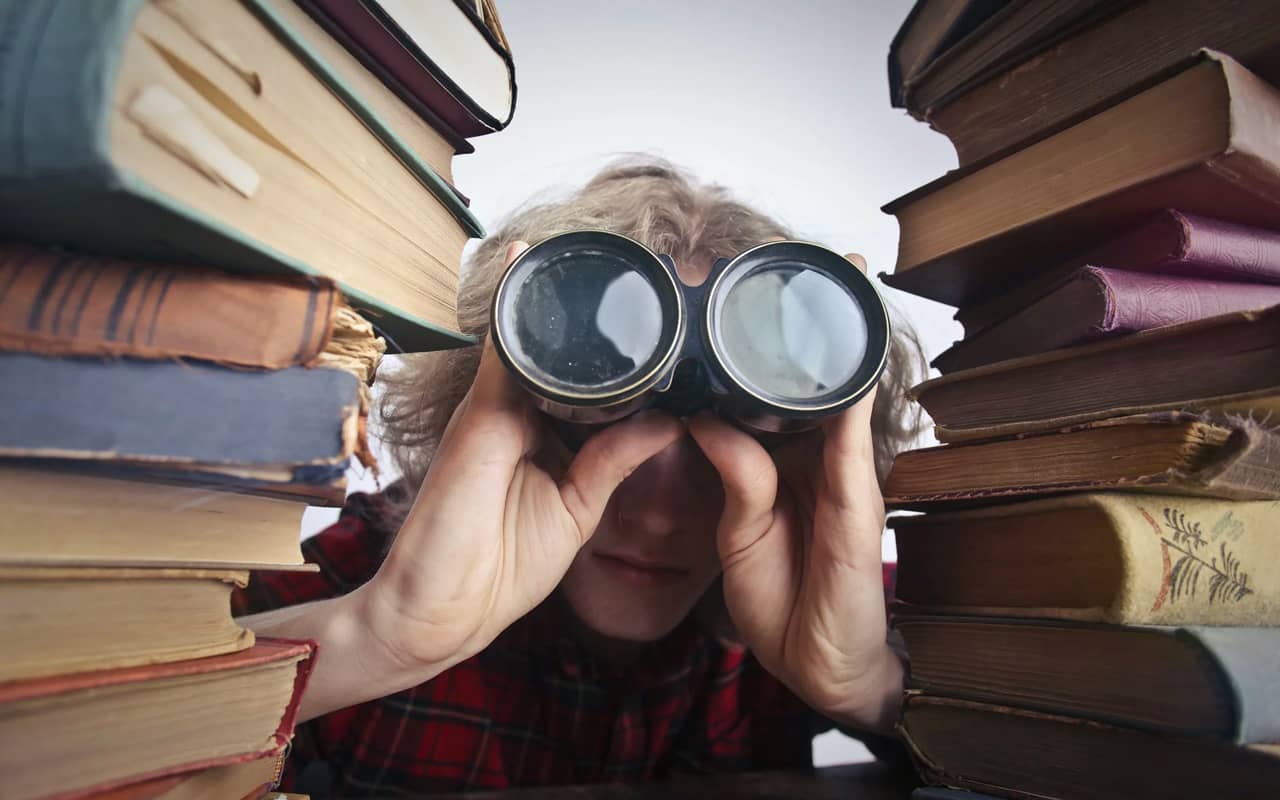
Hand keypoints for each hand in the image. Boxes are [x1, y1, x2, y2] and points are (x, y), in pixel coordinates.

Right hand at [356, 242, 683, 673]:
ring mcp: (495, 407)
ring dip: (561, 299)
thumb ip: (613, 461)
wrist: (439, 610)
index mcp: (543, 435)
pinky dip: (515, 308)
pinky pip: (501, 349)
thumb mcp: (576, 510)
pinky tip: (532, 262)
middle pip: (561, 351)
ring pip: (532, 338)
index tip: (664, 320)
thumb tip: (669, 420)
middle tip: (648, 272)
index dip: (620, 354)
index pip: (586, 380)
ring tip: (607, 251)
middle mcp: (517, 411)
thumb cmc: (500, 568)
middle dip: (595, 315)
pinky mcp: (480, 413)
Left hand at [686, 253, 904, 732]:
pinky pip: (852, 445)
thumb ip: (734, 471)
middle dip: (812, 322)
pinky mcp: (857, 504)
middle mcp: (818, 456)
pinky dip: (852, 401)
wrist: (817, 662)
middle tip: (807, 259)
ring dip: (840, 342)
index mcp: (786, 459)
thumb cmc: (782, 596)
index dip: (762, 344)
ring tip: (839, 280)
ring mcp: (843, 475)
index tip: (746, 290)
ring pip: (842, 396)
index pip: (773, 389)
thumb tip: (704, 417)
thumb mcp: (741, 528)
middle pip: (815, 379)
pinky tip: (848, 361)